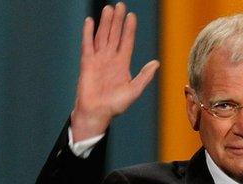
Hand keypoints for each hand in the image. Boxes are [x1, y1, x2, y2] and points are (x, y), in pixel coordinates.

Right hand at [71, 3, 159, 140]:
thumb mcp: (134, 91)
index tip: (132, 16)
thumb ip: (144, 76)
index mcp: (122, 65)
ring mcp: (98, 60)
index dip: (129, 29)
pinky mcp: (87, 63)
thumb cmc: (115, 106)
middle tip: (120, 5)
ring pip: (102, 36)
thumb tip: (156, 63)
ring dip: (105, 23)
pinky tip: (90, 21)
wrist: (97, 113)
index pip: (126, 42)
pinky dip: (88, 33)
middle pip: (114, 35)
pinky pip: (87, 45)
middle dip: (117, 21)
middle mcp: (110, 59)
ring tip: (108, 9)